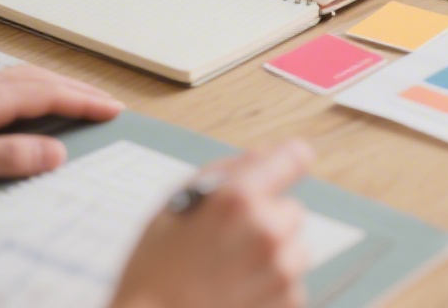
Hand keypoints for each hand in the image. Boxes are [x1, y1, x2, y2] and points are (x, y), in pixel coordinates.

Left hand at [0, 65, 123, 187]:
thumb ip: (7, 158)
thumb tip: (57, 154)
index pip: (48, 95)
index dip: (84, 101)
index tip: (114, 109)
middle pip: (39, 79)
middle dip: (77, 89)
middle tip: (106, 102)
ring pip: (20, 78)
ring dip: (54, 85)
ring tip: (75, 96)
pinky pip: (4, 84)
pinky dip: (31, 89)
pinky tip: (25, 102)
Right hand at [111, 141, 314, 307]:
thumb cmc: (153, 275)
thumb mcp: (174, 207)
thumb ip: (224, 173)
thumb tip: (264, 155)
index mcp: (238, 199)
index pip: (292, 157)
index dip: (288, 160)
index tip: (290, 163)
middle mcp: (268, 229)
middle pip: (290, 211)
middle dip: (266, 223)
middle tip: (228, 245)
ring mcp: (283, 268)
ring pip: (294, 248)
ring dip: (272, 257)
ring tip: (229, 275)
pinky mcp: (290, 300)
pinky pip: (291, 283)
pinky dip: (271, 289)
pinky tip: (236, 296)